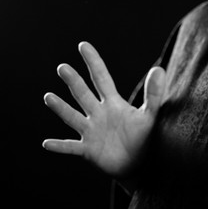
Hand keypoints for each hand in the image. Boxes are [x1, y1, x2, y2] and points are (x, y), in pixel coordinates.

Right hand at [42, 41, 165, 181]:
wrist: (141, 164)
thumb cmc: (145, 137)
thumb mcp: (150, 114)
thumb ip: (154, 94)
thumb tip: (159, 69)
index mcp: (113, 103)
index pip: (101, 78)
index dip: (93, 62)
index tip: (83, 45)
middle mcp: (99, 114)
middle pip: (83, 94)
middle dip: (73, 81)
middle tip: (62, 67)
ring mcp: (91, 132)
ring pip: (73, 117)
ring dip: (61, 108)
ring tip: (48, 96)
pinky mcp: (88, 150)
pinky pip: (71, 147)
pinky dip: (60, 146)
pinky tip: (46, 143)